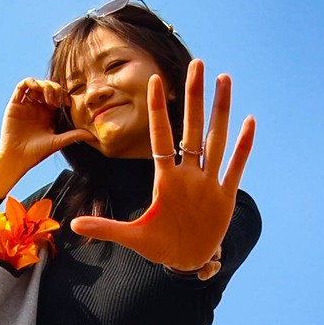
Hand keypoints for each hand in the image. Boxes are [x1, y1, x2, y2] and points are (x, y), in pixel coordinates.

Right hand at [0, 79, 88, 201]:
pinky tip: (36, 86)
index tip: (66, 102)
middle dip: (54, 88)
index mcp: (48, 114)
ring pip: (36, 85)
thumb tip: (93, 136)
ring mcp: (26, 105)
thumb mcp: (58, 142)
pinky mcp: (15, 105)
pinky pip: (21, 87)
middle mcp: (37, 108)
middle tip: (56, 100)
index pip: (57, 96)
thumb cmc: (37, 153)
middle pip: (47, 88)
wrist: (18, 158)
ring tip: (48, 95)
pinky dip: (29, 82)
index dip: (63, 94)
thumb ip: (74, 135)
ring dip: (43, 84)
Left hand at [70, 60, 254, 271]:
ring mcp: (208, 183)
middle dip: (194, 97)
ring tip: (224, 80)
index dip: (158, 111)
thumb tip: (74, 224)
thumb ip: (106, 228)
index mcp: (165, 180)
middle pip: (191, 128)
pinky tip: (249, 121)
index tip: (155, 80)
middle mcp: (188, 174)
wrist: (187, 261)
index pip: (160, 138)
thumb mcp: (132, 237)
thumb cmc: (160, 245)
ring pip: (216, 140)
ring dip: (221, 111)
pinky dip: (243, 146)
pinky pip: (235, 167)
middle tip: (197, 63)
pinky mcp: (225, 196)